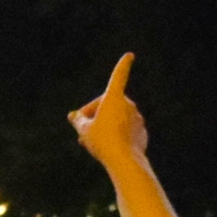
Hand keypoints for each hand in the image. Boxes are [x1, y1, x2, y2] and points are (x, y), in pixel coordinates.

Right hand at [68, 53, 149, 174]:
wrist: (124, 160)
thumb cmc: (102, 141)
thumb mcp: (84, 130)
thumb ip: (79, 121)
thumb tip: (75, 116)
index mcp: (114, 98)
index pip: (118, 77)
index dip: (123, 65)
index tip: (130, 55)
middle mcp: (128, 105)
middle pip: (107, 105)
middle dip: (94, 115)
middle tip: (81, 131)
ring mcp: (137, 118)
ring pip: (116, 119)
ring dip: (104, 125)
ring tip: (92, 141)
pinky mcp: (141, 132)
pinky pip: (125, 129)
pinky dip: (116, 134)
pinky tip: (107, 146)